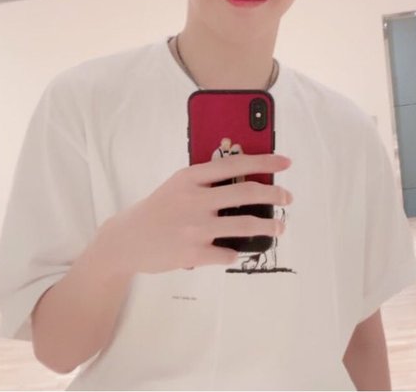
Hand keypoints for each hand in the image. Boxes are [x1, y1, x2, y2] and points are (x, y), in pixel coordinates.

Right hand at [97, 154, 292, 275]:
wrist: (127, 240)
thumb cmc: (158, 209)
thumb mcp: (177, 185)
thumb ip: (206, 181)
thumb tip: (246, 182)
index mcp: (190, 177)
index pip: (234, 163)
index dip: (264, 162)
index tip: (285, 163)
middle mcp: (195, 199)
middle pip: (246, 193)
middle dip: (274, 195)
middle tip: (288, 198)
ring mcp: (196, 228)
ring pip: (245, 225)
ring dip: (269, 225)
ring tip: (279, 226)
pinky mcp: (194, 254)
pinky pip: (229, 253)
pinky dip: (235, 252)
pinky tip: (233, 250)